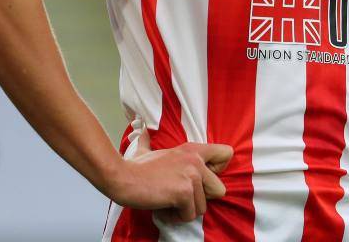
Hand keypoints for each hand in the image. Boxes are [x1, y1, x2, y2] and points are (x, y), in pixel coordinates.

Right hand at [111, 128, 232, 223]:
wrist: (121, 177)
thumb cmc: (134, 166)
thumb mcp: (148, 149)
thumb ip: (150, 141)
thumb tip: (142, 130)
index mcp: (192, 150)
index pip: (226, 154)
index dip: (217, 171)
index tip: (200, 179)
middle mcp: (196, 161)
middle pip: (219, 190)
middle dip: (200, 199)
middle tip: (181, 197)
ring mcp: (191, 176)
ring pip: (202, 207)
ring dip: (185, 210)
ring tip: (167, 203)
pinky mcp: (184, 192)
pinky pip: (189, 215)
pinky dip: (175, 217)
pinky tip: (163, 208)